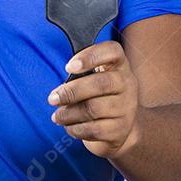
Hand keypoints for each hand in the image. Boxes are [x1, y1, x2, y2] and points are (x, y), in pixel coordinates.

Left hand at [47, 40, 140, 158]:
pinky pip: (94, 129)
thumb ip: (80, 76)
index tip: (68, 67)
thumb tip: (59, 91)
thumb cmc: (99, 96)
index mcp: (119, 65)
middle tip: (52, 99)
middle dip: (71, 91)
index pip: (113, 51)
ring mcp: (127, 108)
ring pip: (94, 109)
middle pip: (100, 84)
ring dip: (69, 113)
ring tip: (57, 116)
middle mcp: (127, 84)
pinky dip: (76, 128)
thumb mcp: (94, 79)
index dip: (90, 56)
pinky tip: (68, 126)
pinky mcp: (121, 130)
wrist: (121, 127)